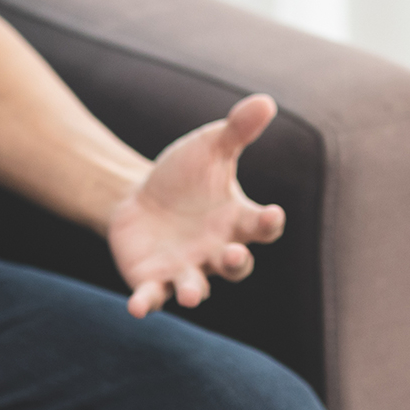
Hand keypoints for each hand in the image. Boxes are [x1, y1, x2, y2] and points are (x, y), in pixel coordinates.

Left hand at [108, 94, 285, 316]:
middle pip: (237, 266)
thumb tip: (265, 101)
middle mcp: (218, 253)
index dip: (268, 223)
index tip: (272, 214)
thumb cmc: (185, 176)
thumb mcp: (210, 148)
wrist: (139, 197)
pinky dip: (147, 303)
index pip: (261, 227)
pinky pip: (154, 297)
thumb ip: (237, 130)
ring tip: (193, 294)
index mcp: (237, 222)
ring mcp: (187, 270)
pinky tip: (137, 308)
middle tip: (234, 255)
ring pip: (198, 288)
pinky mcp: (155, 281)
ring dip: (195, 292)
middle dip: (237, 263)